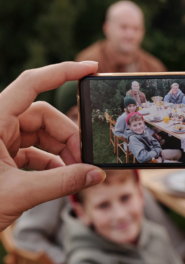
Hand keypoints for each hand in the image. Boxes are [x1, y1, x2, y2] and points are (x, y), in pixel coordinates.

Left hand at [0, 62, 105, 231]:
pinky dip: (52, 164)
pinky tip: (63, 179)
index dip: (62, 72)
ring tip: (76, 173)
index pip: (31, 84)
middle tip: (84, 161)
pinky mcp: (2, 158)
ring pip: (41, 135)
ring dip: (62, 152)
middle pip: (43, 116)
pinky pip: (34, 152)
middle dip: (68, 136)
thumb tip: (96, 174)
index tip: (91, 69)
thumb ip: (61, 183)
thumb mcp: (18, 194)